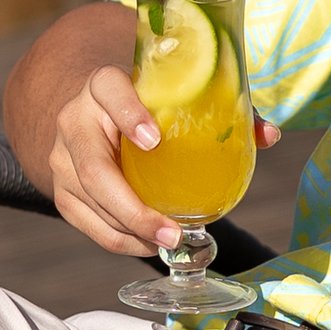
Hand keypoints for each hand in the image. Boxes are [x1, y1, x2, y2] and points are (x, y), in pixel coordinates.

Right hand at [45, 58, 279, 258]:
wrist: (93, 110)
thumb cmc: (147, 102)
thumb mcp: (175, 96)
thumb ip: (222, 110)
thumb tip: (269, 135)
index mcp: (102, 85)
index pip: (108, 90)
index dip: (128, 113)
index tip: (154, 140)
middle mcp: (74, 120)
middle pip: (93, 168)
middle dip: (132, 207)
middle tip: (172, 230)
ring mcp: (62, 158)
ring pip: (90, 202)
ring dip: (130, 230)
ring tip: (170, 241)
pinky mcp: (61, 190)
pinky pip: (87, 223)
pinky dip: (120, 239)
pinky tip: (149, 244)